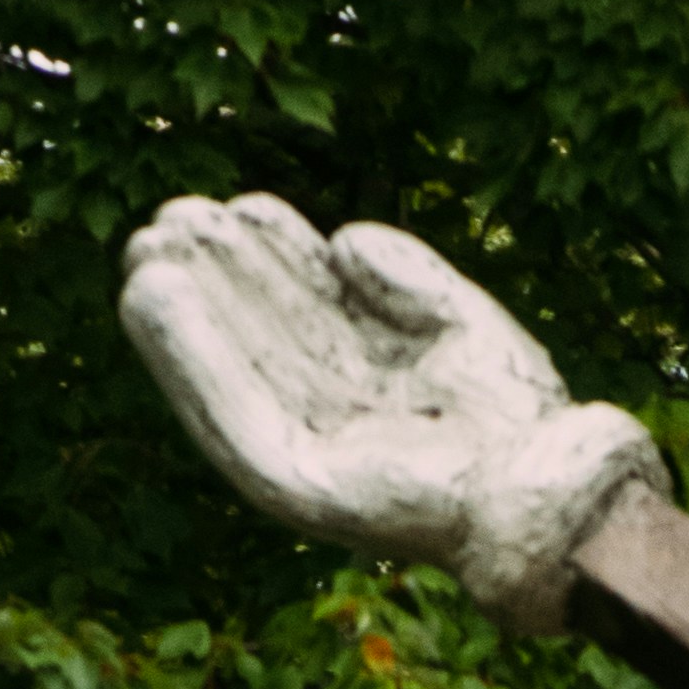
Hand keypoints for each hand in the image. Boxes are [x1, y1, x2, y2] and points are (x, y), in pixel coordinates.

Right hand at [117, 194, 659, 636]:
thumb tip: (341, 237)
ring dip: (186, 312)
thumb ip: (402, 277)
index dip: (271, 256)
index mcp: (373, 379)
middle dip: (216, 276)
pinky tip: (155, 300)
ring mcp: (309, 453)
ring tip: (148, 248)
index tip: (243, 203)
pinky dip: (187, 358)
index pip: (306, 308)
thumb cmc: (515, 411)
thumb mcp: (458, 319)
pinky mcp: (291, 485)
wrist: (540, 483)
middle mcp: (334, 417)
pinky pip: (224, 415)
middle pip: (260, 334)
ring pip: (231, 369)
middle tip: (172, 215)